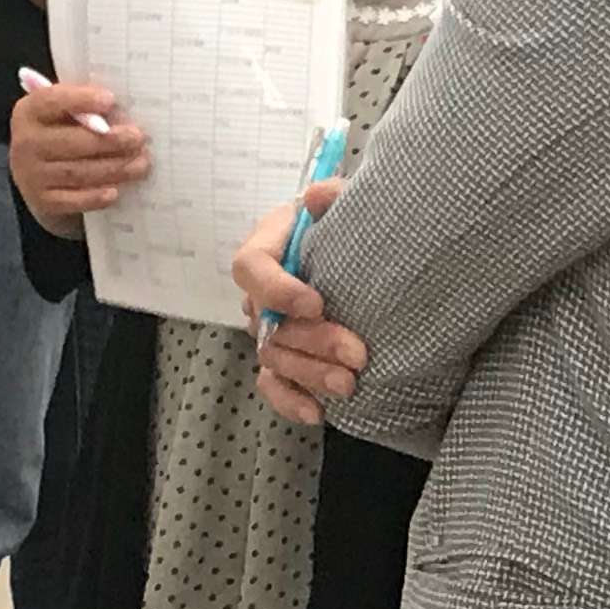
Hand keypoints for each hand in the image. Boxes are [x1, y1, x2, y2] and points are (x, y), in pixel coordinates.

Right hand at [9, 76, 144, 235]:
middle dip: (109, 140)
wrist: (38, 177)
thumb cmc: (60, 134)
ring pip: (78, 172)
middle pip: (71, 142)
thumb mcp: (63, 114)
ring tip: (141, 164)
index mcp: (29, 111)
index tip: (111, 100)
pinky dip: (95, 197)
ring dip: (114, 168)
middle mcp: (25, 143)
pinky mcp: (43, 202)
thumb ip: (84, 108)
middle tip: (138, 138)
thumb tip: (121, 111)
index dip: (81, 100)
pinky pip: (73, 200)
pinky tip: (116, 192)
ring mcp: (31, 175)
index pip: (52, 101)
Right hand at [235, 185, 363, 423]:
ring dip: (310, 374)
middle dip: (314, 342)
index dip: (279, 290)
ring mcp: (268, 330)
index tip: (317, 303)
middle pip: (270, 324)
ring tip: (349, 385)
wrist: (347, 251)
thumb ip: (332, 195)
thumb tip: (317, 195)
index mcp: (266, 248)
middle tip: (357, 354)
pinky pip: (273, 385)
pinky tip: (318, 413)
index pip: (252, 269)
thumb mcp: (338, 202)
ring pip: (275, 358)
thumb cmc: (337, 225)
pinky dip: (291, 401)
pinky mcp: (281, 358)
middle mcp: (259, 294)